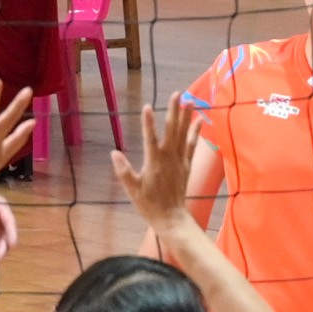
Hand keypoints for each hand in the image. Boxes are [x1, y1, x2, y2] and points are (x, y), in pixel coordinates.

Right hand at [115, 95, 200, 237]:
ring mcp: (179, 160)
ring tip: (189, 100)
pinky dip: (195, 132)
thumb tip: (113, 153)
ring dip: (186, 117)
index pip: (150, 138)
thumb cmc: (149, 204)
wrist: (171, 218)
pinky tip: (199, 120)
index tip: (147, 106)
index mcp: (153, 162)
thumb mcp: (132, 190)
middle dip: (173, 111)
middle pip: (171, 130)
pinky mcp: (186, 165)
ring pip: (183, 134)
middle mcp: (168, 158)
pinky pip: (192, 145)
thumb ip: (123, 171)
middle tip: (177, 94)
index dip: (148, 122)